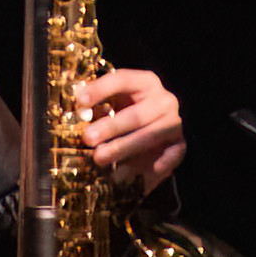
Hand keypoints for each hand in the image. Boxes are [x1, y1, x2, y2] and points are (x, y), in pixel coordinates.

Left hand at [75, 68, 185, 191]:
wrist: (155, 123)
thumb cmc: (124, 108)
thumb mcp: (112, 100)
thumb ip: (95, 104)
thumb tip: (75, 111)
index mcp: (144, 82)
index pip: (122, 80)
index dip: (100, 89)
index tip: (79, 101)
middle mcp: (163, 100)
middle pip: (137, 115)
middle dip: (111, 128)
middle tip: (87, 139)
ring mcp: (174, 123)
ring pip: (150, 137)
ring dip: (124, 149)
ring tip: (100, 160)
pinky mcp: (179, 145)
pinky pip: (168, 157)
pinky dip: (151, 167)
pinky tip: (132, 176)